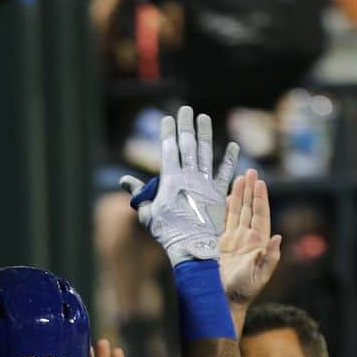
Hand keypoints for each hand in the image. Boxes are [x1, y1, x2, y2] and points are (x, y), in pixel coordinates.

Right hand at [121, 107, 238, 266]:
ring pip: (206, 152)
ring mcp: (206, 183)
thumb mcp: (148, 213)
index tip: (167, 118)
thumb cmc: (167, 232)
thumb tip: (124, 180)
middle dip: (186, 125)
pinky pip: (226, 171)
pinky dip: (230, 158)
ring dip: (205, 133)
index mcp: (171, 180)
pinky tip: (233, 145)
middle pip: (187, 145)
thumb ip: (138, 194)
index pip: (168, 149)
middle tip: (186, 109)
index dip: (167, 132)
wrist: (192, 246)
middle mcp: (189, 176)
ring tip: (204, 117)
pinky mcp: (219, 193)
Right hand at [220, 168, 281, 307]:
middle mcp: (247, 238)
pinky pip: (224, 223)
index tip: (259, 182)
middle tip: (250, 172)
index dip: (259, 199)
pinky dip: (226, 210)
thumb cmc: (245, 291)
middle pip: (249, 209)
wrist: (226, 300)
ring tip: (240, 178)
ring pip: (237, 213)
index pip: (260, 215)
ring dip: (239, 196)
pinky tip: (228, 198)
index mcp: (258, 243)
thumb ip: (269, 258)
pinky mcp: (221, 245)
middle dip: (250, 190)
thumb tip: (277, 238)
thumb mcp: (261, 275)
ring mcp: (234, 241)